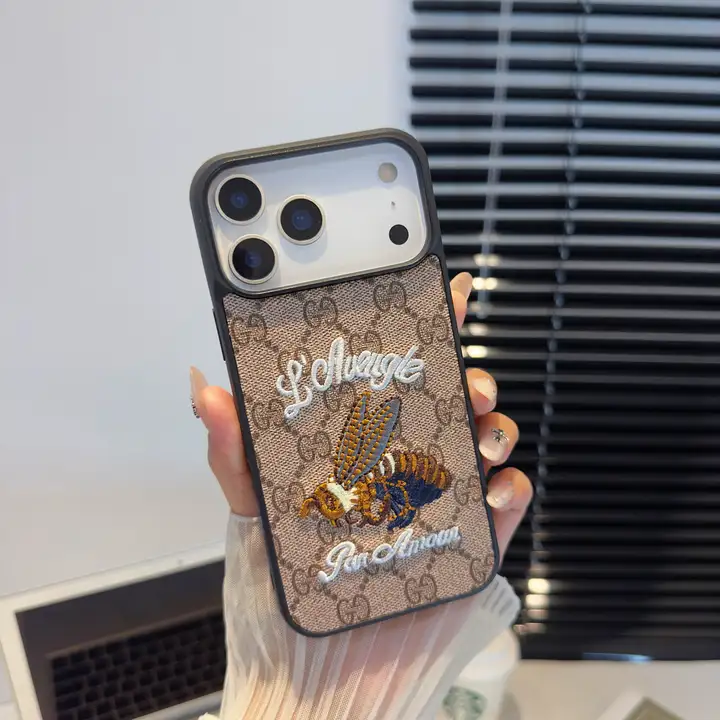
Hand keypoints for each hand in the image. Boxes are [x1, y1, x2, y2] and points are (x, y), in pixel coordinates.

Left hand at [191, 273, 531, 560]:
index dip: (432, 325)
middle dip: (475, 376)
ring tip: (480, 439)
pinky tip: (492, 493)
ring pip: (492, 438)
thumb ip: (232, 449)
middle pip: (460, 396)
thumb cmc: (289, 571)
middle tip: (468, 384)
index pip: (404, 371)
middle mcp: (413, 455)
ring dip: (498, 427)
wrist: (321, 654)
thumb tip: (206, 389)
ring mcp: (447, 492)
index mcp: (371, 435)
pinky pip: (510, 501)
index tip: (448, 290)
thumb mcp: (255, 501)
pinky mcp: (472, 536)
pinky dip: (511, 490)